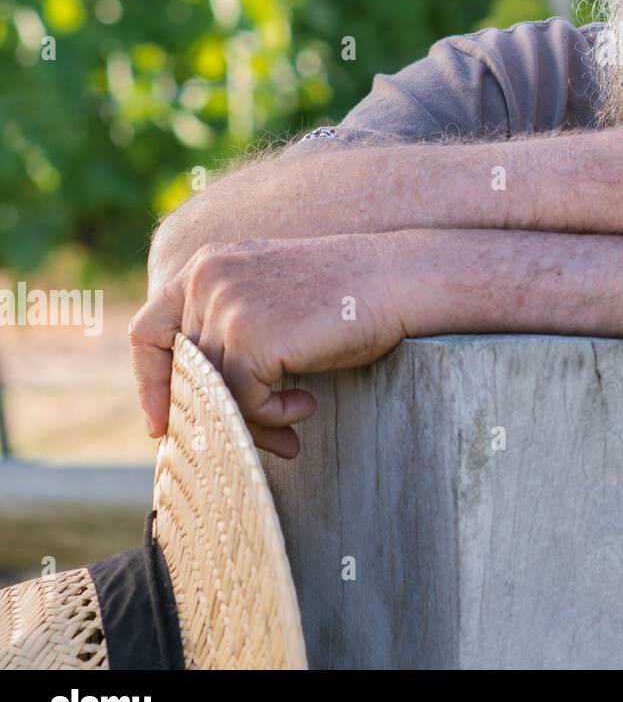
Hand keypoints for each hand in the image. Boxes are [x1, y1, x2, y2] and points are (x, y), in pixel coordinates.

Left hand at [129, 235, 407, 457]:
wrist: (397, 280)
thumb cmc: (347, 296)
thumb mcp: (271, 299)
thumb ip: (228, 328)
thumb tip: (195, 399)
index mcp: (207, 265)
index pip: (147, 330)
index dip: (149, 383)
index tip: (162, 422)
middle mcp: (206, 280)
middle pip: (184, 374)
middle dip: (216, 414)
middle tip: (257, 435)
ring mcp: (226, 306)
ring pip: (213, 393)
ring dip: (254, 420)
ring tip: (294, 423)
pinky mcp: (250, 337)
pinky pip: (244, 401)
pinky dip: (275, 415)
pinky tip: (307, 404)